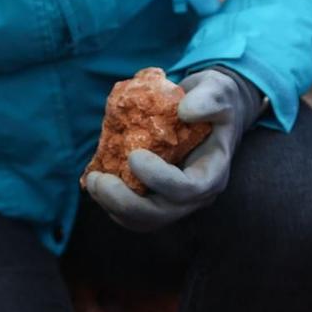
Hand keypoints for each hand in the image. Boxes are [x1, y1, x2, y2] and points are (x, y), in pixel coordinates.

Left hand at [84, 68, 263, 231]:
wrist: (208, 111)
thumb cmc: (214, 100)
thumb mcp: (218, 90)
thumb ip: (208, 98)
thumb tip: (185, 111)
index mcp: (212, 172)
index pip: (188, 189)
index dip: (159, 178)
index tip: (133, 156)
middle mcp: (196, 195)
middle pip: (162, 214)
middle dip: (126, 202)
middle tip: (99, 180)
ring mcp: (176, 200)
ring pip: (144, 221)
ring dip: (114, 206)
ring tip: (93, 182)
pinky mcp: (158, 198)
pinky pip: (134, 214)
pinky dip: (113, 205)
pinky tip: (97, 184)